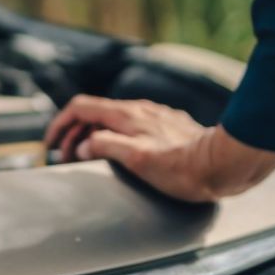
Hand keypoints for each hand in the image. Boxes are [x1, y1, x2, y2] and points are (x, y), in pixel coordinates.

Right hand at [44, 95, 274, 202]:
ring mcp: (153, 117)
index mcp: (126, 115)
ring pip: (112, 120)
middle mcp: (138, 110)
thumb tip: (83, 145)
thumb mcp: (136, 159)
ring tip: (88, 157)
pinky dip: (113, 137)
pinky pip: (130, 127)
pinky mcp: (167, 127)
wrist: (224, 164)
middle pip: (94, 113)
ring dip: (93, 136)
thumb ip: (105, 147)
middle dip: (73, 134)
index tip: (50, 144)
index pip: (80, 107)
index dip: (60, 124)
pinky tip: (121, 154)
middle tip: (65, 157)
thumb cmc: (183, 167)